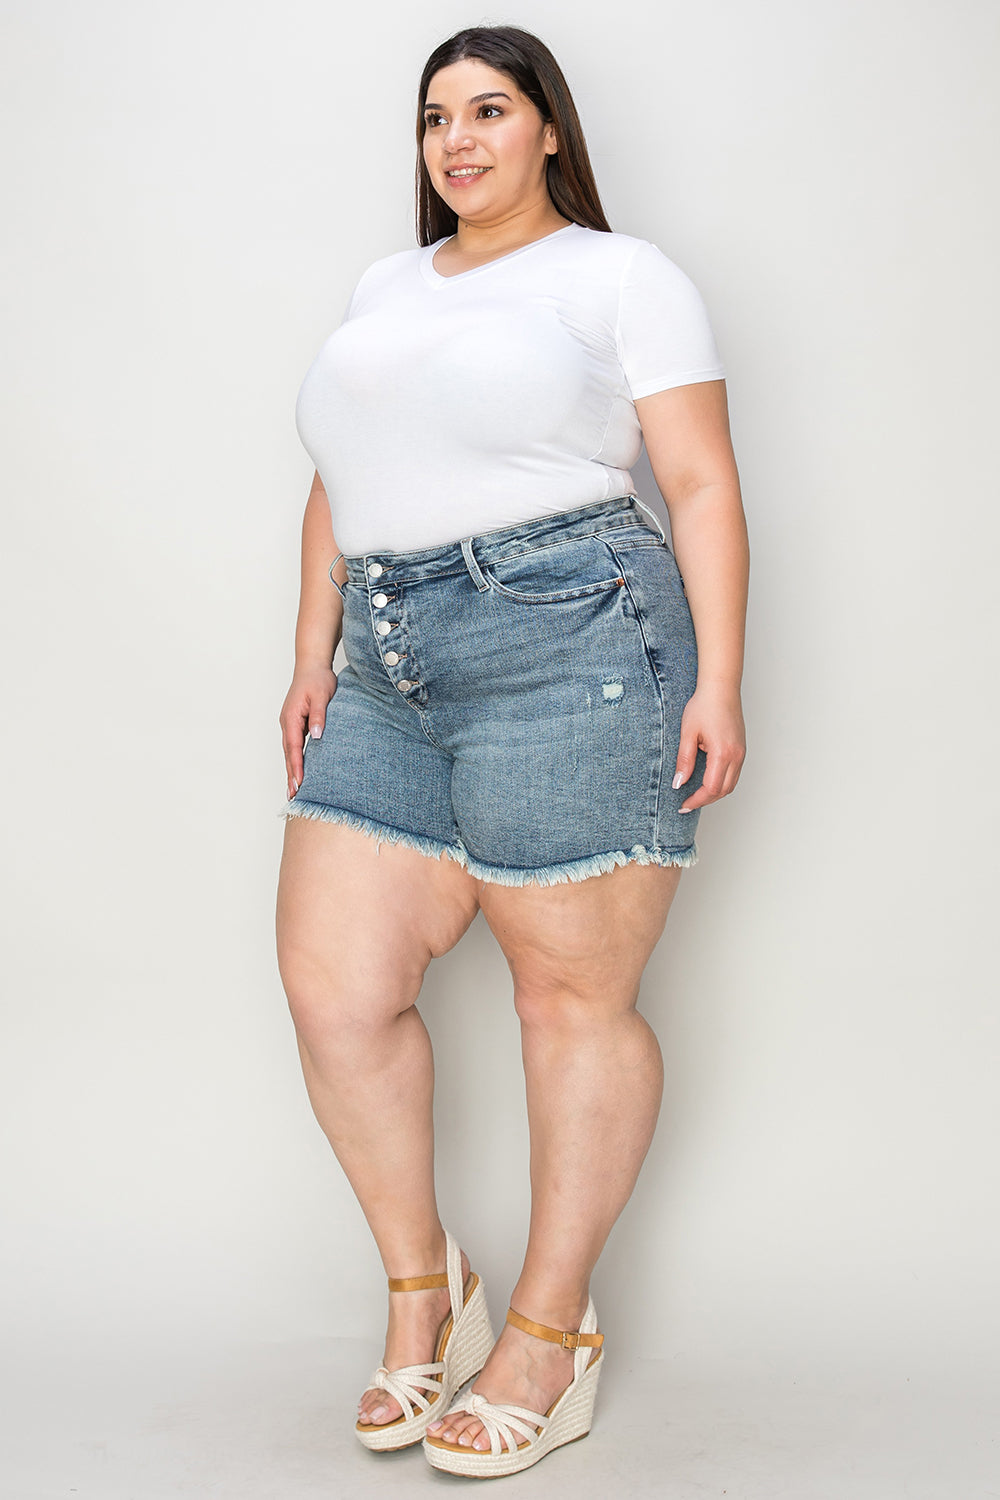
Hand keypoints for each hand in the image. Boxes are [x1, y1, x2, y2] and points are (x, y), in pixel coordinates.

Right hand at [279, 664, 337, 800]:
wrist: (312, 667)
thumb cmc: (318, 680)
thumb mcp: (322, 695)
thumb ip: (319, 716)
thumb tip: (317, 736)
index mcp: (291, 717)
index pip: (294, 747)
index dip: (296, 766)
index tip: (299, 782)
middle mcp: (287, 723)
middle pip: (288, 754)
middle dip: (290, 775)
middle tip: (293, 796)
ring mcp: (289, 725)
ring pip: (290, 752)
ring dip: (291, 771)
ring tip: (294, 792)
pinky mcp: (295, 725)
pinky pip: (294, 747)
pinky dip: (295, 761)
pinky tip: (299, 773)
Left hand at [673, 684, 745, 813]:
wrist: (721, 688)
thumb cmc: (704, 706)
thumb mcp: (687, 733)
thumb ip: (684, 761)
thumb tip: (679, 782)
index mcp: (723, 753)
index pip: (712, 788)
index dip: (697, 800)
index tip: (683, 804)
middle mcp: (736, 756)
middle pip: (723, 791)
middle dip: (705, 800)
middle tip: (687, 803)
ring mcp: (741, 753)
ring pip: (731, 784)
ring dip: (714, 793)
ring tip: (696, 795)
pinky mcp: (741, 749)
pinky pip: (734, 774)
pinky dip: (721, 782)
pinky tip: (707, 781)